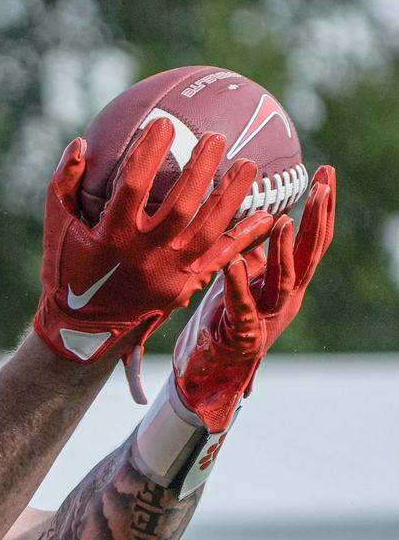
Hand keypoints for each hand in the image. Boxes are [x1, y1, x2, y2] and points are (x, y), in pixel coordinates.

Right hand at [35, 118, 273, 402]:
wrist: (83, 330)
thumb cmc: (68, 271)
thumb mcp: (57, 227)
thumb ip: (63, 185)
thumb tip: (80, 143)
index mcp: (111, 236)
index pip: (132, 185)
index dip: (149, 153)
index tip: (163, 124)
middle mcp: (144, 254)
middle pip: (181, 205)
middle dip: (201, 169)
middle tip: (216, 138)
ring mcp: (169, 273)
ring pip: (209, 231)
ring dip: (232, 196)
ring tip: (248, 165)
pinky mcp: (185, 287)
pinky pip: (221, 258)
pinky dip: (245, 237)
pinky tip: (267, 216)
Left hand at [173, 166, 336, 431]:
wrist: (213, 366)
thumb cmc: (228, 316)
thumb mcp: (244, 275)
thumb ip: (255, 249)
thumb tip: (261, 214)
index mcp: (288, 281)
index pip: (312, 239)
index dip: (323, 207)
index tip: (327, 173)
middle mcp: (286, 297)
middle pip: (309, 254)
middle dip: (318, 219)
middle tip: (322, 185)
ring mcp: (268, 316)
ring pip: (284, 280)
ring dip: (283, 250)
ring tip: (282, 221)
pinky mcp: (243, 333)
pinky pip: (242, 306)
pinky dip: (238, 284)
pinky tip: (232, 263)